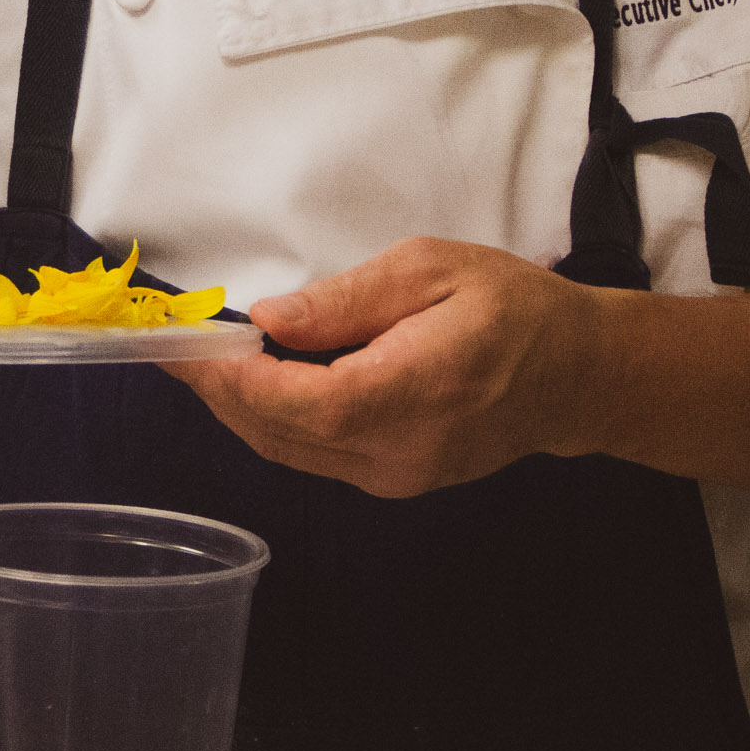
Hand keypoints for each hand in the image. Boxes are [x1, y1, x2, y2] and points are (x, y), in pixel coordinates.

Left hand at [162, 237, 609, 499]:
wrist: (578, 375)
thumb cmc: (514, 309)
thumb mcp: (431, 270)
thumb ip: (345, 300)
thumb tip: (270, 320)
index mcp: (412, 392)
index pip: (296, 402)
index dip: (229, 379)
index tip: (181, 345)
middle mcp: (398, 452)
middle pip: (279, 434)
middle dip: (217, 391)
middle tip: (171, 346)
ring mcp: (396, 476)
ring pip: (289, 451)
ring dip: (238, 408)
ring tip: (200, 361)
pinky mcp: (394, 480)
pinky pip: (314, 455)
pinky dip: (274, 420)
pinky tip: (256, 383)